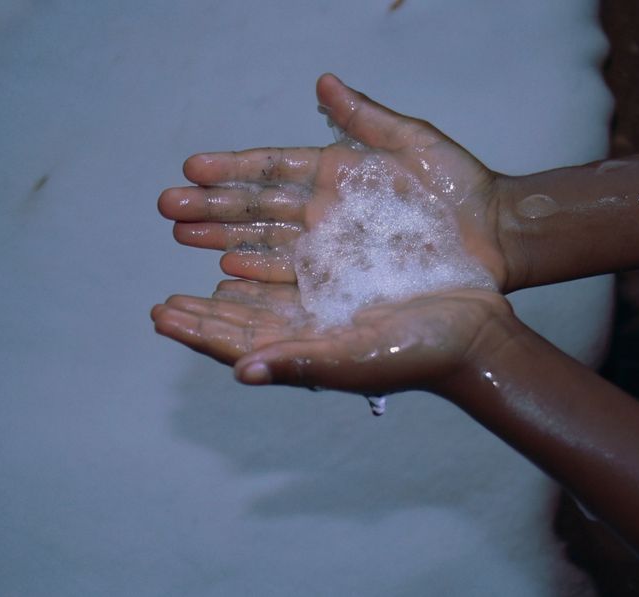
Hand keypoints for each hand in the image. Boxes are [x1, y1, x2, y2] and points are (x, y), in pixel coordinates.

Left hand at [151, 279, 517, 395]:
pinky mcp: (351, 265)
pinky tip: (246, 243)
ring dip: (225, 255)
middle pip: (243, 310)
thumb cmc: (421, 354)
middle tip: (166, 294)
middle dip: (203, 303)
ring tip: (191, 242)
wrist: (476, 327)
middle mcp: (310, 320)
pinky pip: (296, 254)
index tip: (162, 314)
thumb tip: (241, 370)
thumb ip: (302, 362)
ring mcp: (329, 293)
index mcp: (305, 346)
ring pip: (263, 274)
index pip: (239, 340)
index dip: (199, 329)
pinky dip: (266, 247)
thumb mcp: (360, 358)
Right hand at [157, 74, 510, 288]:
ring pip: (267, 250)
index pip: (274, 172)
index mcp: (338, 178)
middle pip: (260, 213)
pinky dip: (259, 283)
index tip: (193, 168)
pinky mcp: (345, 290)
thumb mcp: (415, 145)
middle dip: (214, 210)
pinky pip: (294, 288)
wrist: (497, 239)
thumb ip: (366, 120)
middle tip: (168, 207)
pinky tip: (226, 278)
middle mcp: (327, 218)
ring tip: (184, 238)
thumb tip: (322, 81)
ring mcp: (334, 256)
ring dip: (223, 246)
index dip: (233, 170)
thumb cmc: (461, 190)